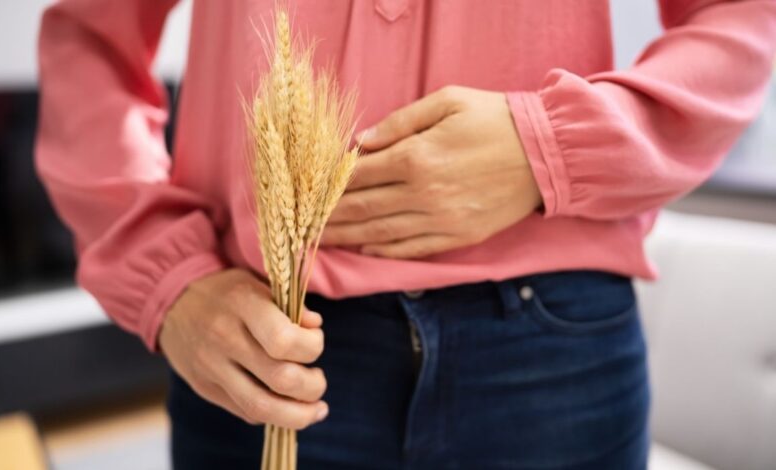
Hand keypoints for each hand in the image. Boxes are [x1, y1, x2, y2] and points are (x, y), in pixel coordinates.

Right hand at [158, 268, 327, 429]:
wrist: (171, 301)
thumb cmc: (227, 292)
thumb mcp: (258, 284)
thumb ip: (290, 306)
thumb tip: (315, 327)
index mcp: (242, 304)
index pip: (284, 340)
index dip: (312, 348)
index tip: (315, 342)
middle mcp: (224, 338)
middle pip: (280, 378)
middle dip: (312, 386)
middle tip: (319, 380)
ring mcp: (211, 367)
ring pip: (261, 407)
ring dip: (298, 415)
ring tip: (315, 409)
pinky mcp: (204, 388)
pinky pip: (245, 412)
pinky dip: (273, 414)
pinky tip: (287, 408)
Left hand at [320, 85, 541, 258]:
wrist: (547, 154)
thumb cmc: (496, 120)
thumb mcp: (447, 102)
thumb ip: (399, 122)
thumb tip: (361, 143)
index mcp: (416, 157)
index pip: (358, 175)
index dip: (328, 184)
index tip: (305, 189)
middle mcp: (423, 194)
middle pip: (362, 208)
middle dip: (327, 216)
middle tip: (298, 222)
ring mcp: (441, 221)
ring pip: (380, 234)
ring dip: (346, 238)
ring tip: (318, 241)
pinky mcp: (458, 237)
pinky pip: (412, 250)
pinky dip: (383, 252)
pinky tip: (364, 250)